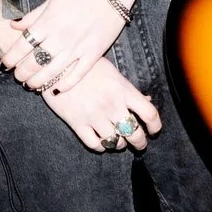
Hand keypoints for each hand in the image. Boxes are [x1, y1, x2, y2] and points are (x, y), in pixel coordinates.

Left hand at [6, 0, 125, 92]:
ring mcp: (77, 47)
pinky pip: (78, 74)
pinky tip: (57, 90)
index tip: (5, 65)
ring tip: (31, 86)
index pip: (22, 45)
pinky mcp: (94, 53)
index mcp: (47, 23)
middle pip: (34, 62)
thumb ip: (32, 15)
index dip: (11, 58)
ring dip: (39, 82)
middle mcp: (60, 37)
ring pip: (53, 72)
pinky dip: (66, 84)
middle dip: (22, 73)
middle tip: (17, 77)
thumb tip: (13, 25)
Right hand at [41, 57, 161, 152]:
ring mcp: (94, 115)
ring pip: (115, 142)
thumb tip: (146, 100)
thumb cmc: (85, 65)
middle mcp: (112, 105)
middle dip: (140, 143)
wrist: (55, 65)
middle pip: (134, 134)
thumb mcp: (111, 71)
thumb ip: (128, 88)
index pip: (149, 114)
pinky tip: (101, 141)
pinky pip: (94, 144)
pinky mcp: (77, 123)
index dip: (156, 126)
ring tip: (117, 141)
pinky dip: (100, 147)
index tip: (154, 131)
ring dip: (119, 144)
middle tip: (138, 144)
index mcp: (123, 90)